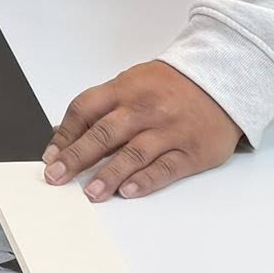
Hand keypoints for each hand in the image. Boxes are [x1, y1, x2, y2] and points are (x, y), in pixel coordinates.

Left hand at [42, 60, 240, 201]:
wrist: (222, 79)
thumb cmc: (170, 85)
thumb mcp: (132, 83)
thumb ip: (101, 107)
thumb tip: (63, 133)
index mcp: (125, 89)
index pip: (86, 109)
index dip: (65, 134)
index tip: (51, 157)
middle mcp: (144, 108)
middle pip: (104, 132)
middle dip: (77, 157)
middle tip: (57, 177)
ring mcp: (168, 129)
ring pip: (133, 153)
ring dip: (109, 175)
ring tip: (90, 193)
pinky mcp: (191, 150)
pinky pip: (165, 167)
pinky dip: (146, 180)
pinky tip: (128, 191)